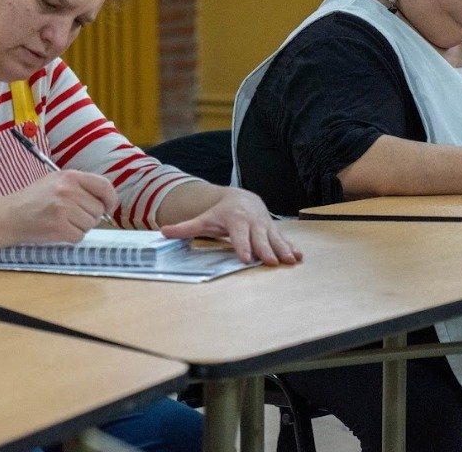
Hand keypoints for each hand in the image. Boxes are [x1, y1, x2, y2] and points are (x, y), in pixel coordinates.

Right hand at [3, 170, 116, 243]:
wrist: (9, 215)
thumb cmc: (34, 199)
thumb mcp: (56, 181)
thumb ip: (80, 186)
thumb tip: (105, 200)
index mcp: (70, 176)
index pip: (104, 186)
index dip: (110, 199)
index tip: (107, 207)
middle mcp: (68, 190)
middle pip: (98, 210)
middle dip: (88, 216)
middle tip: (71, 216)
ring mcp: (63, 209)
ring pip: (90, 224)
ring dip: (79, 227)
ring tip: (62, 221)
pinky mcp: (58, 227)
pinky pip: (79, 236)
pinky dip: (71, 237)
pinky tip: (57, 230)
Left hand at [159, 188, 302, 265]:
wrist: (243, 198)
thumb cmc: (221, 213)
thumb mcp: (203, 219)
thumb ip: (185, 228)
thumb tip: (162, 232)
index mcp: (235, 220)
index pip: (239, 235)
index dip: (243, 246)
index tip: (246, 258)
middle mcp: (253, 222)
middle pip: (260, 238)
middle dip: (266, 250)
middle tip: (272, 262)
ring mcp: (265, 226)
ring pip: (275, 239)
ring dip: (283, 250)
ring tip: (291, 260)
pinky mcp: (274, 230)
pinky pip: (284, 239)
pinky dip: (292, 247)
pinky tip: (299, 257)